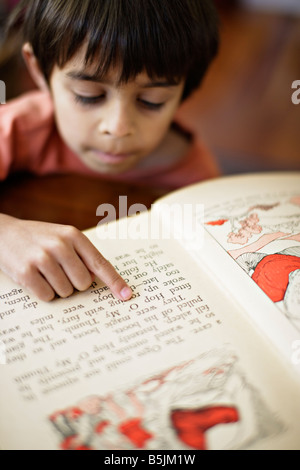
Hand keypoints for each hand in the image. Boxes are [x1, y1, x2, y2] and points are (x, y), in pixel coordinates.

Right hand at [0, 214, 132, 301]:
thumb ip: (82, 255)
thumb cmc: (39, 238)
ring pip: (66, 292)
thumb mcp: (62, 237)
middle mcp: (59, 245)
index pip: (100, 263)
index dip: (115, 282)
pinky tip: (34, 277)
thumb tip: (99, 279)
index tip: (127, 295)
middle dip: (73, 283)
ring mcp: (42, 258)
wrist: (3, 233)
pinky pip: (47, 296)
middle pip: (83, 283)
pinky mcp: (26, 272)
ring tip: (44, 271)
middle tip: (59, 270)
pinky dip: (43, 292)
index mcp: (73, 235)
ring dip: (57, 287)